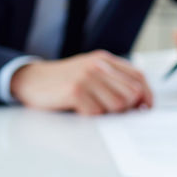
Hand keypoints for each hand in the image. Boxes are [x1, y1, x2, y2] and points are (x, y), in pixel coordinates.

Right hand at [10, 50, 153, 115]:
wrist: (30, 80)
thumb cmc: (61, 82)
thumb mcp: (89, 74)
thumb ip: (112, 81)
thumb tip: (140, 103)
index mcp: (103, 60)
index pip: (139, 77)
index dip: (146, 95)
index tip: (143, 109)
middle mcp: (97, 65)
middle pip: (132, 93)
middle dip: (125, 108)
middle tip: (108, 111)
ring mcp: (86, 77)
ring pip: (117, 105)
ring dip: (107, 113)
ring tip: (91, 108)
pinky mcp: (75, 90)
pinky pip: (97, 113)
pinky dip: (90, 116)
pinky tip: (78, 110)